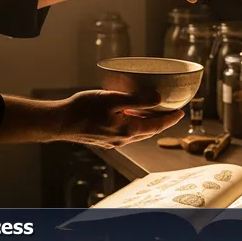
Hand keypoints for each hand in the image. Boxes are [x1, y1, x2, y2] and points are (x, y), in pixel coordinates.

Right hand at [54, 90, 183, 148]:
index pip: (157, 126)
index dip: (171, 119)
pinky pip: (126, 133)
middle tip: (170, 111)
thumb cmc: (83, 109)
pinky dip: (134, 124)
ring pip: (137, 133)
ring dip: (147, 123)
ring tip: (153, 111)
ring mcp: (113, 142)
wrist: (60, 122)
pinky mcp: (104, 140)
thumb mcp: (113, 99)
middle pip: (149, 131)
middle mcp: (123, 140)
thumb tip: (159, 99)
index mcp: (128, 130)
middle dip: (162, 122)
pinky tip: (130, 115)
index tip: (181, 112)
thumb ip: (137, 99)